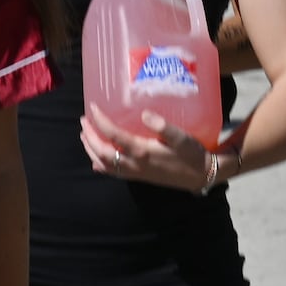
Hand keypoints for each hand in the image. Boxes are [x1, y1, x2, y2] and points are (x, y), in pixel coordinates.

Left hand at [79, 111, 221, 192]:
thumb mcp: (181, 137)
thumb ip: (163, 125)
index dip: (100, 122)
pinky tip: (96, 161)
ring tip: (84, 136)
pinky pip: (113, 173)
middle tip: (84, 121)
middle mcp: (135, 164)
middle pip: (102, 152)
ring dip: (91, 150)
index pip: (113, 136)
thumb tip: (145, 114)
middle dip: (89, 136)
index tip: (92, 108)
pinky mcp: (139, 176)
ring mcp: (135, 172)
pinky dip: (101, 165)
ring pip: (104, 164)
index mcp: (143, 151)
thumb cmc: (191, 153)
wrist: (201, 175)